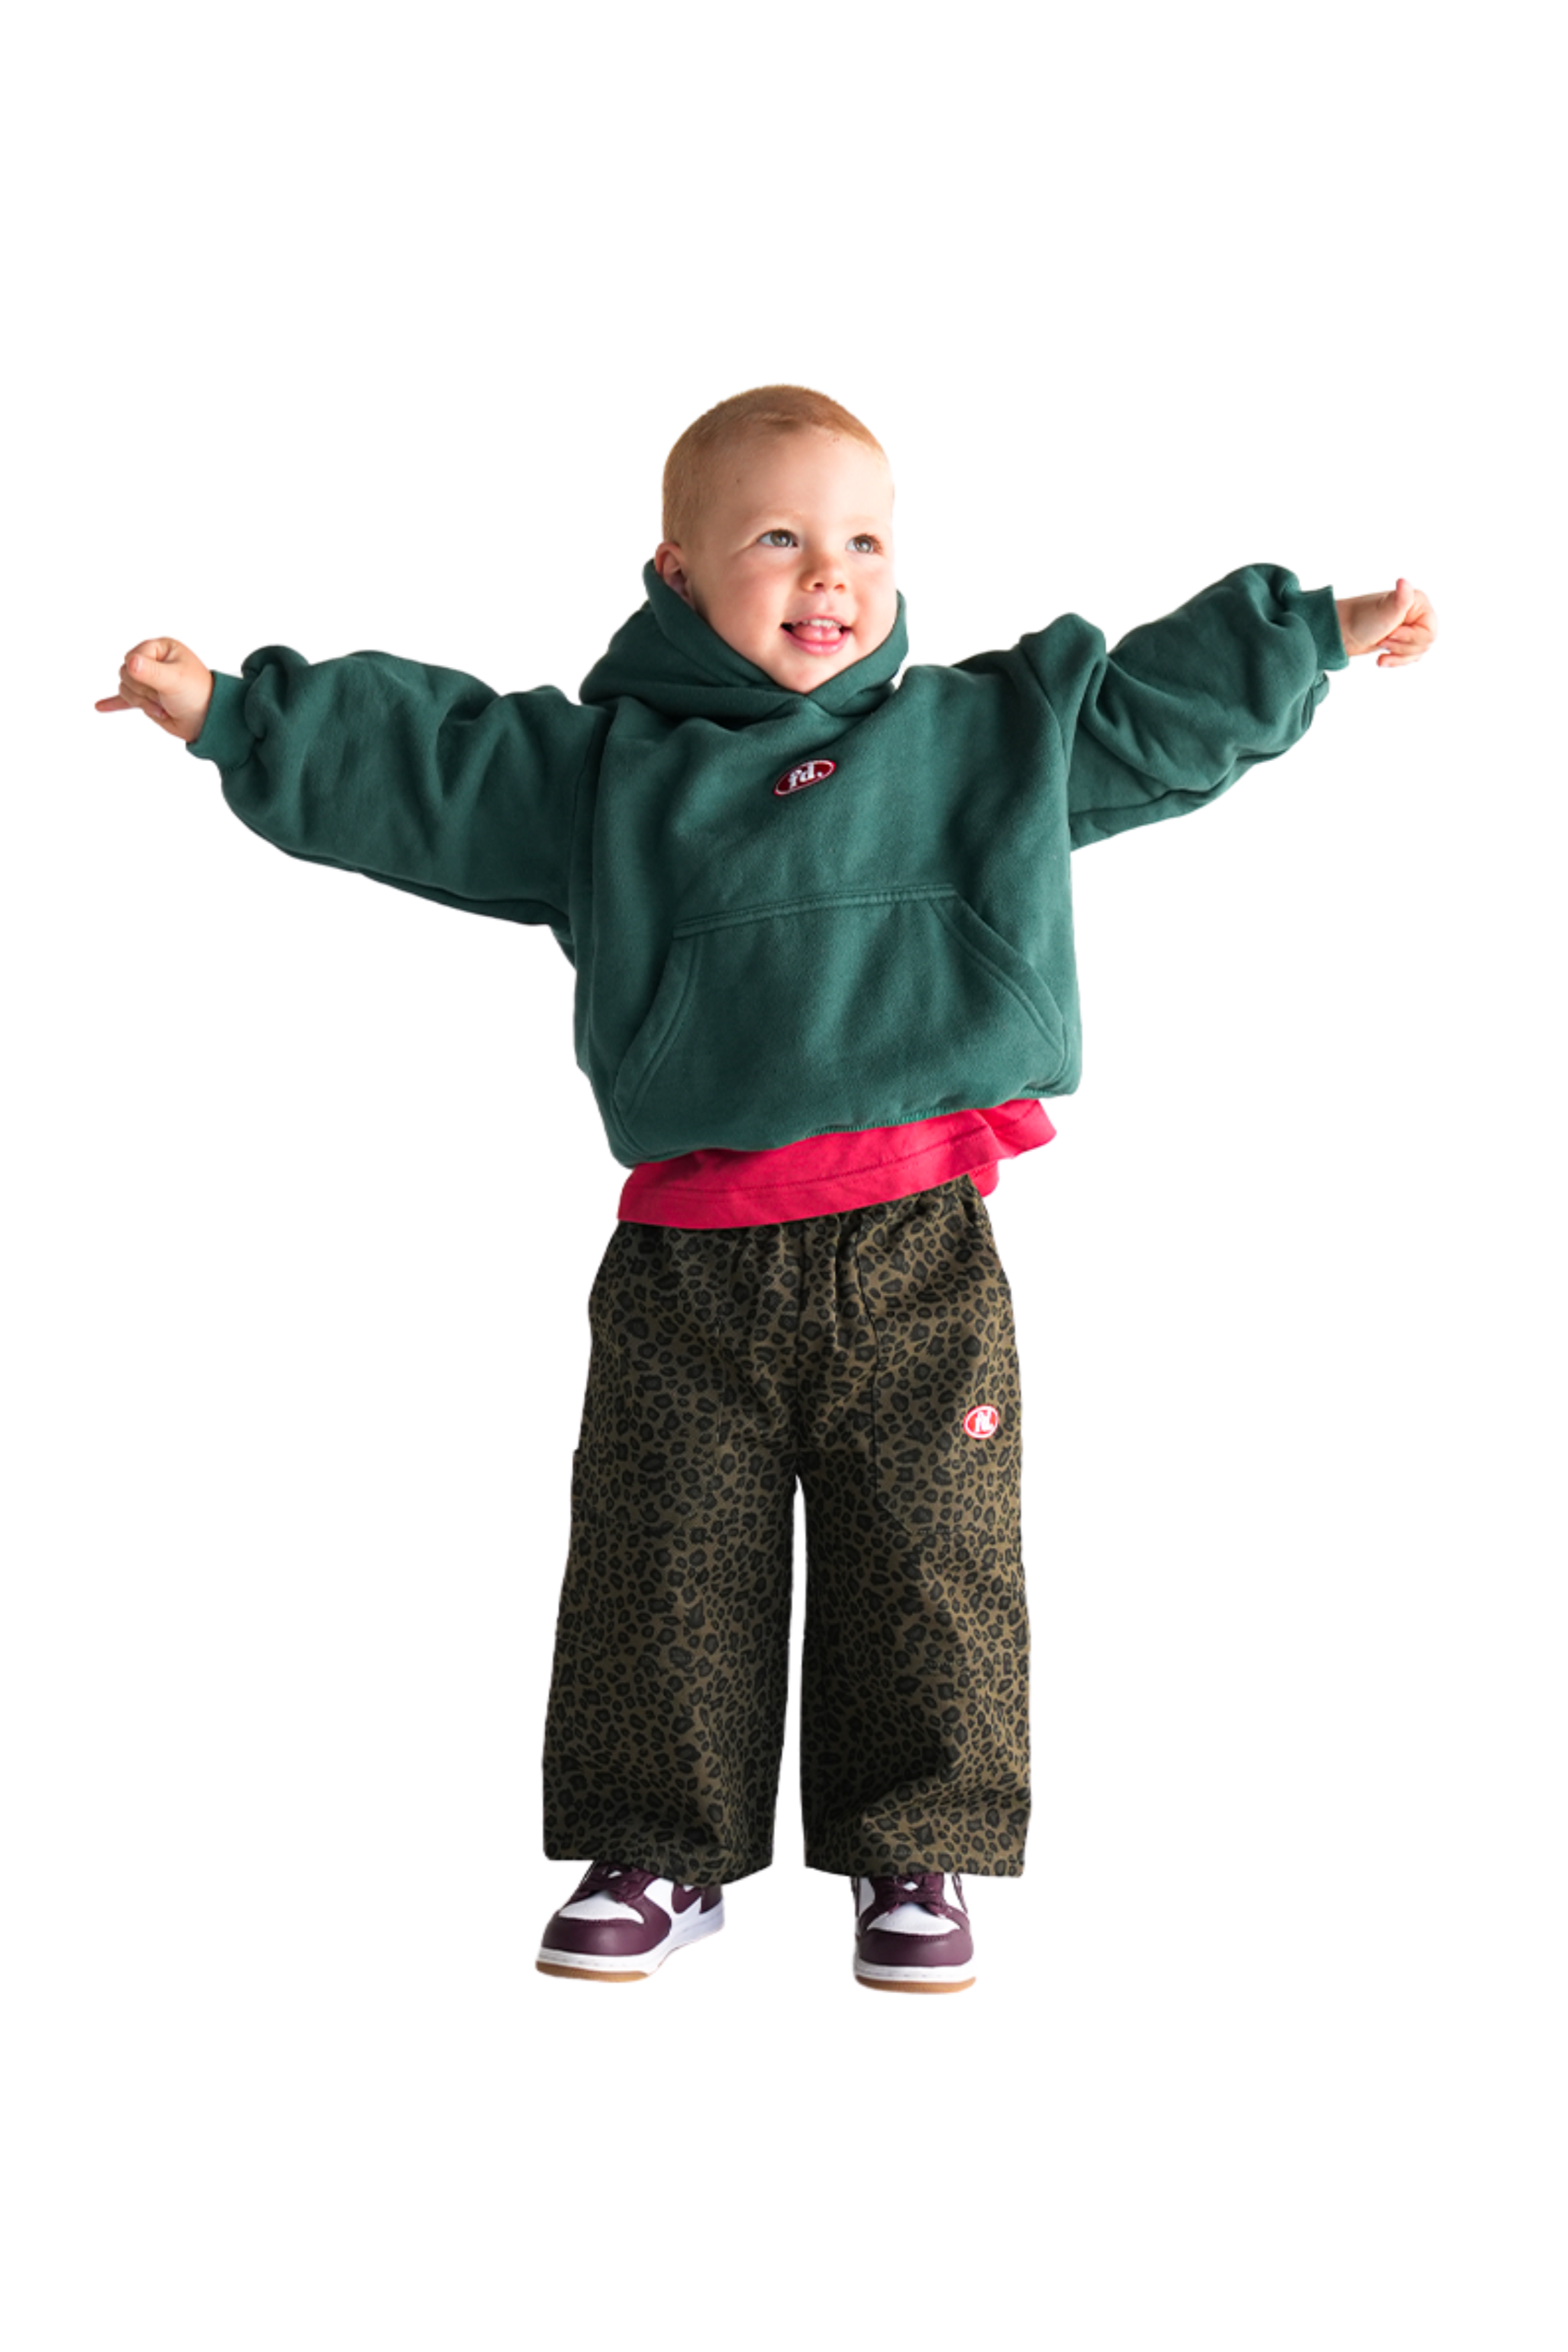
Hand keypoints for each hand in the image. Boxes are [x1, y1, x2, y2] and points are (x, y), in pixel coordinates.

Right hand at [96, 639, 213, 742]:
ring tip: (162, 708)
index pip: (133, 657)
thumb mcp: (175, 680)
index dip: (141, 673)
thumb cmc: (199, 695)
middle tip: (164, 698)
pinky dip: (114, 703)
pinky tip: (100, 706)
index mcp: (162, 649)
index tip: (162, 684)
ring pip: (126, 689)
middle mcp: (153, 662)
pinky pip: (125, 700)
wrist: (209, 721)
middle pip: (126, 673)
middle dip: (143, 690)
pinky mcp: (147, 699)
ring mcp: (149, 681)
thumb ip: (151, 671)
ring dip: (142, 703)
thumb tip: (130, 663)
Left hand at [1334, 579, 1437, 667]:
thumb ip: (1401, 599)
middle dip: (1401, 647)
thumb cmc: (1361, 620)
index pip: (1429, 633)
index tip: (1391, 634)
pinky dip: (1396, 661)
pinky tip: (1382, 659)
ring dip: (1397, 655)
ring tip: (1381, 645)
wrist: (1342, 632)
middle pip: (1424, 645)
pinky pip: (1408, 657)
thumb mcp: (1385, 611)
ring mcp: (1409, 628)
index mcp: (1418, 603)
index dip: (1410, 638)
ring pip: (1417, 653)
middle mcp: (1417, 614)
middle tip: (1383, 639)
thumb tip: (1403, 582)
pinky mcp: (1401, 640)